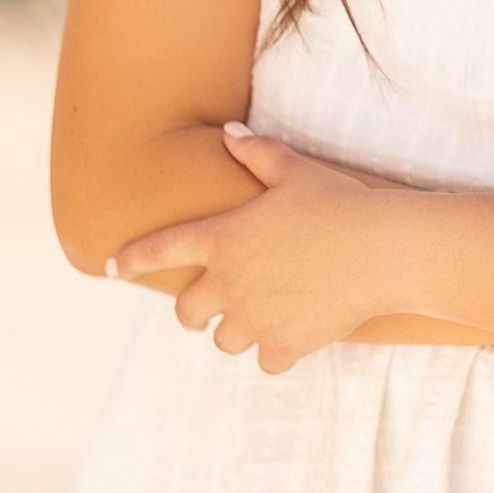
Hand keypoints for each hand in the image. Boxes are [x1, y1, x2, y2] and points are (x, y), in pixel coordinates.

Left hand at [112, 125, 385, 373]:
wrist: (384, 249)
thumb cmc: (339, 201)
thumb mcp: (295, 170)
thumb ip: (257, 153)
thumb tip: (229, 132)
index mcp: (223, 237)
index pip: (159, 249)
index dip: (130, 259)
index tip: (109, 267)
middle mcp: (229, 282)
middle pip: (187, 312)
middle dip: (193, 311)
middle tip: (204, 309)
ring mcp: (255, 318)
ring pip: (224, 340)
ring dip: (235, 330)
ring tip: (257, 317)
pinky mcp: (286, 345)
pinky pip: (264, 360)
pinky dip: (274, 351)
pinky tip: (291, 335)